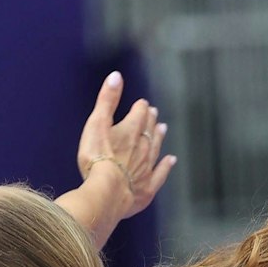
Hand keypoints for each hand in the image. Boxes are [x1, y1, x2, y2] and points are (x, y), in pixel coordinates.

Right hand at [77, 72, 174, 221]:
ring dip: (159, 138)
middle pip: (149, 131)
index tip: (142, 104)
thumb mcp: (97, 124)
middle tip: (153, 114)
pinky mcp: (146, 188)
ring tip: (162, 129)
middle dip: (150, 121)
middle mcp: (143, 147)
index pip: (139, 114)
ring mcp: (146, 168)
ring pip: (155, 149)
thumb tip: (116, 75)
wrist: (107, 191)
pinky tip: (170, 161)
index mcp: (130, 131)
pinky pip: (159, 174)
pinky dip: (165, 167)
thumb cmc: (98, 158)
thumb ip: (107, 100)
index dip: (140, 108)